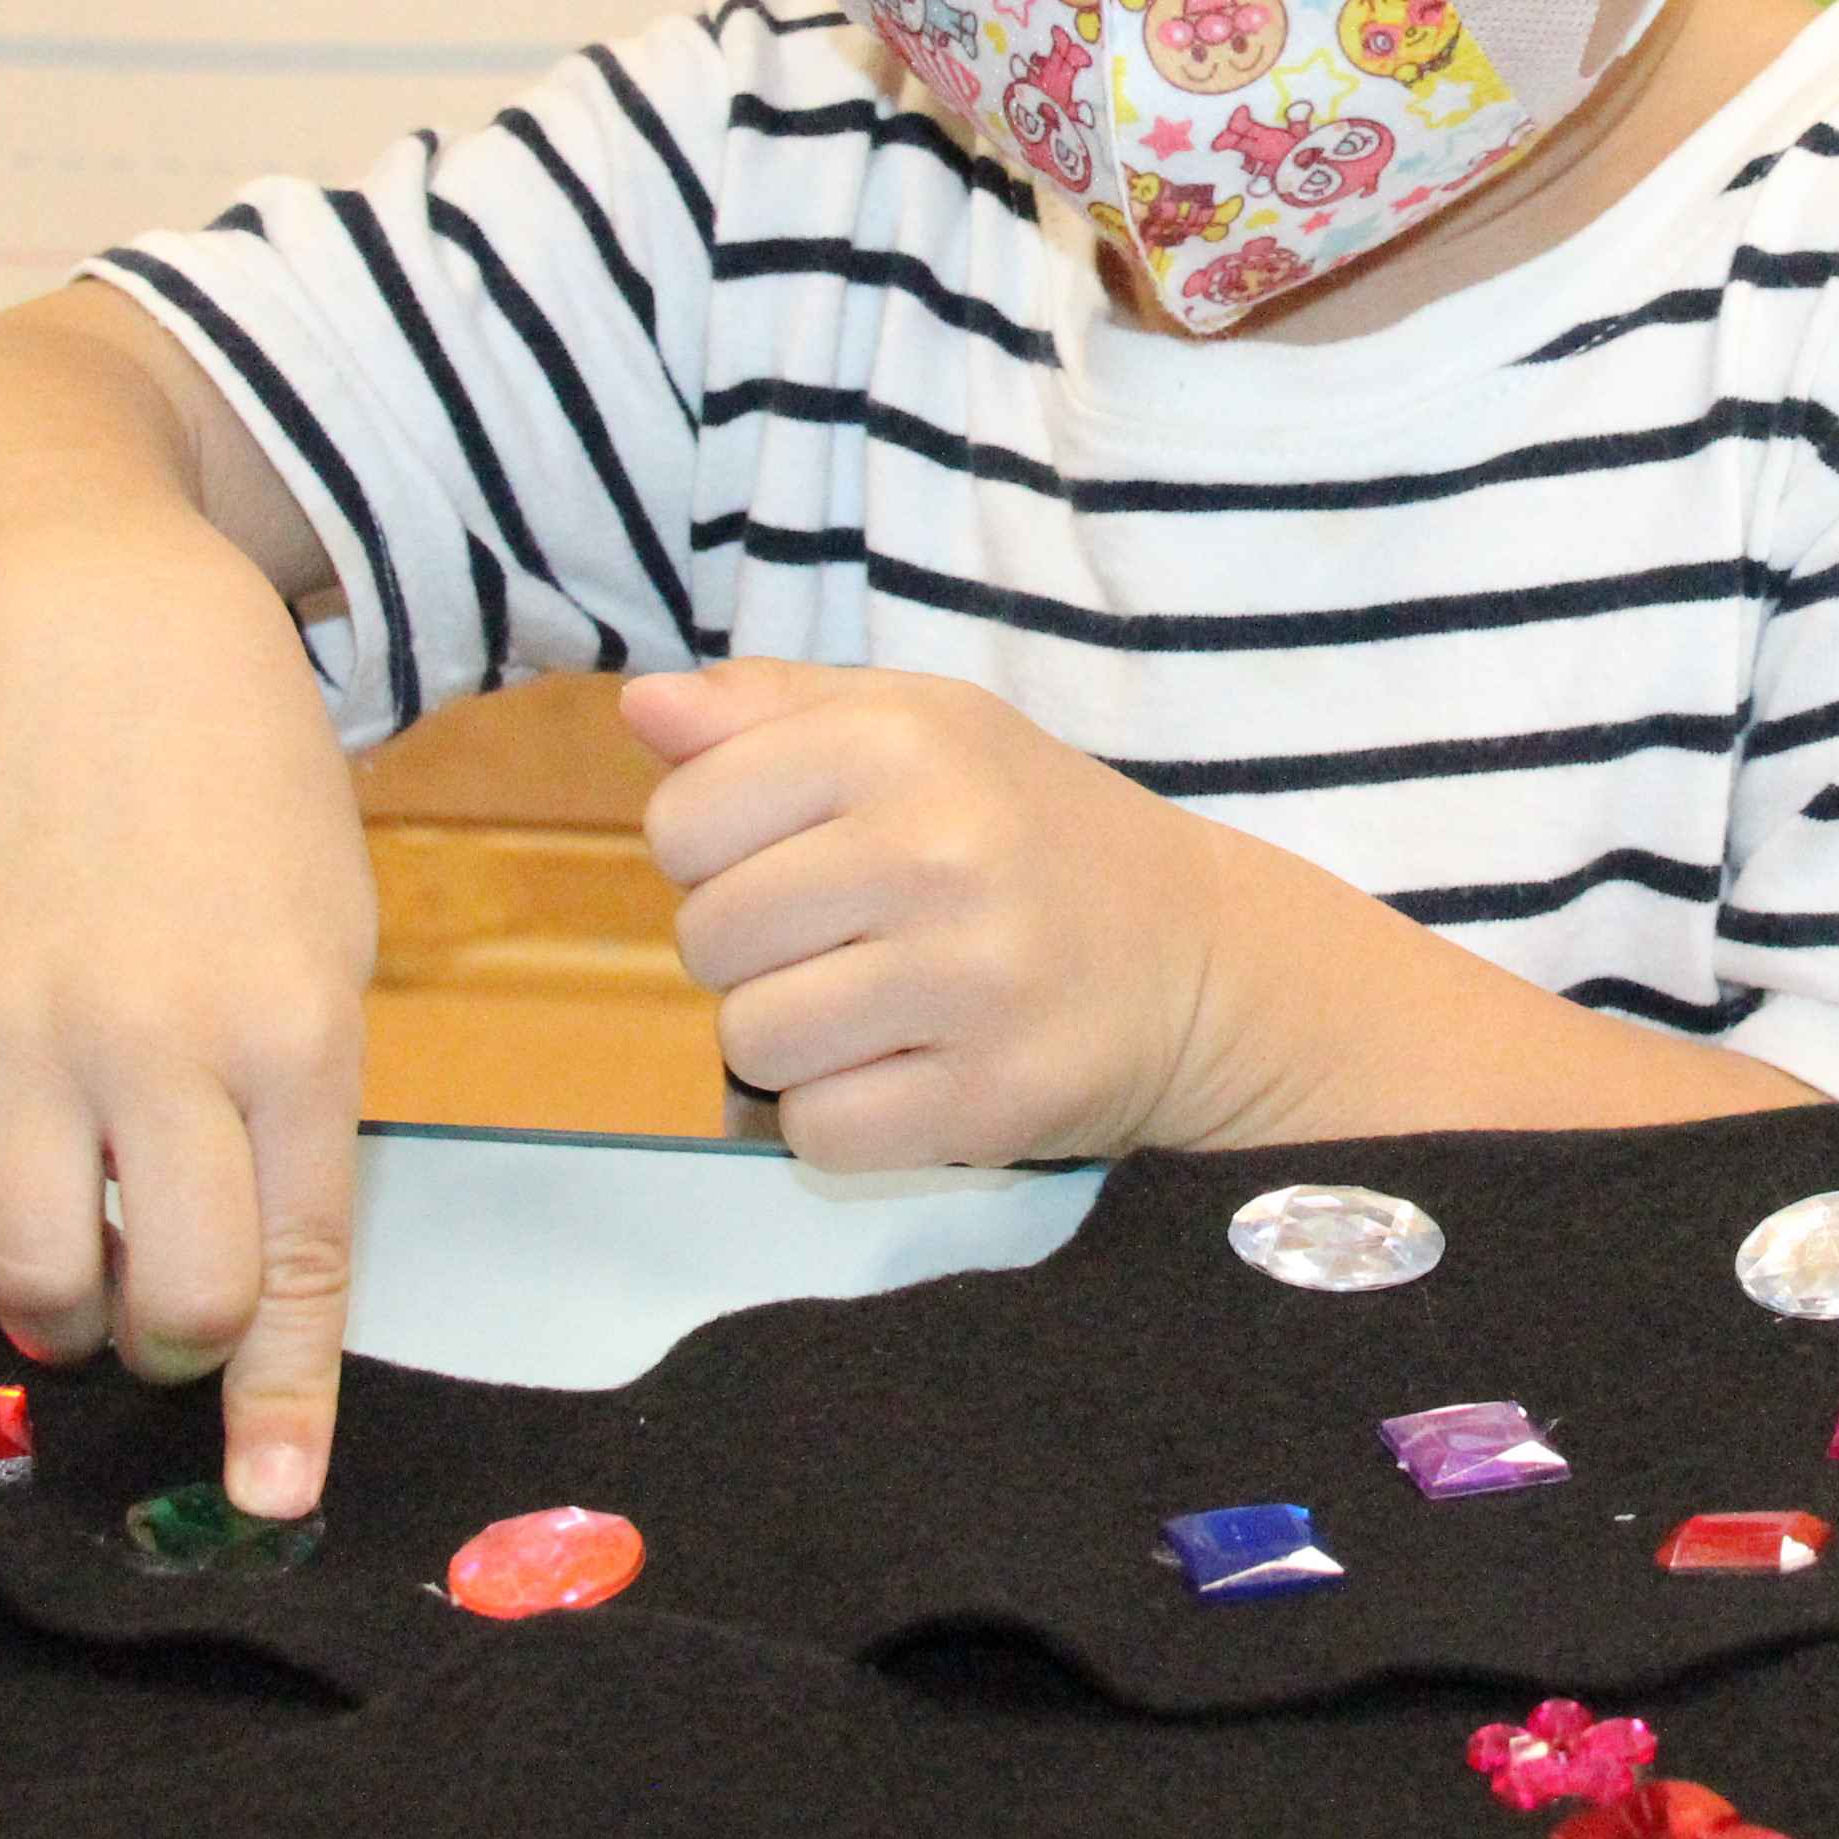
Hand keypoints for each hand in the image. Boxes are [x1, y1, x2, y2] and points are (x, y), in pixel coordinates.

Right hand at [0, 529, 377, 1516]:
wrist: (117, 658)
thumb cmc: (252, 821)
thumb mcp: (328, 961)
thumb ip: (295, 1136)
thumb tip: (252, 1322)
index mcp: (294, 1031)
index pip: (286, 1269)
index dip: (278, 1405)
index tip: (273, 1498)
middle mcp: (154, 1039)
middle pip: (156, 1303)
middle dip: (172, 1344)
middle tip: (177, 1301)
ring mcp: (21, 1026)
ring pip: (24, 1275)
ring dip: (64, 1299)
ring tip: (94, 1232)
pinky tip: (17, 1160)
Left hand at [628, 660, 1244, 1168]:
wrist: (1196, 955)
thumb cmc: (1025, 826)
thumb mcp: (918, 725)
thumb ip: (772, 709)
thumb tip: (642, 705)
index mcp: (902, 741)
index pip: (683, 820)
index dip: (714, 850)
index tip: (794, 855)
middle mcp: (937, 851)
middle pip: (708, 939)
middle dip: (752, 951)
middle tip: (844, 939)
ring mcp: (969, 981)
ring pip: (751, 1043)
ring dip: (793, 1040)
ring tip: (875, 1006)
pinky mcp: (992, 1098)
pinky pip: (816, 1132)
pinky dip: (842, 1116)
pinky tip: (908, 1069)